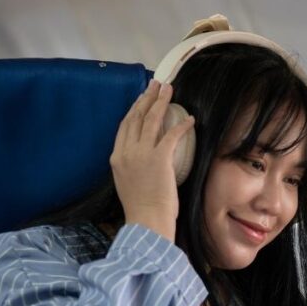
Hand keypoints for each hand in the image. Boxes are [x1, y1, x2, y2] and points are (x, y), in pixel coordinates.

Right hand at [110, 80, 194, 241]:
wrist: (145, 220)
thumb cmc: (141, 209)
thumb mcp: (128, 182)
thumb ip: (132, 167)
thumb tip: (142, 161)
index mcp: (116, 157)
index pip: (124, 126)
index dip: (134, 109)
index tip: (141, 98)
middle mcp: (126, 152)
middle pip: (136, 117)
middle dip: (146, 98)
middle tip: (155, 85)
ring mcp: (141, 154)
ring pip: (151, 120)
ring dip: (161, 102)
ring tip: (168, 90)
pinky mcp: (159, 159)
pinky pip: (171, 136)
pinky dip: (181, 125)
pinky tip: (190, 119)